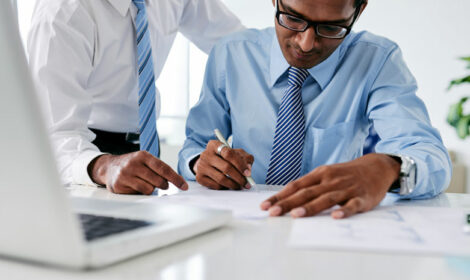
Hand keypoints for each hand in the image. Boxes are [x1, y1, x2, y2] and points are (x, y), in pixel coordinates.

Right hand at [88, 151, 187, 194]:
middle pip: (158, 180)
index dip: (176, 178)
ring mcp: (125, 174)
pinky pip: (138, 193)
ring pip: (149, 189)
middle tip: (160, 184)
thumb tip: (177, 181)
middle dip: (163, 185)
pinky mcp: (119, 185)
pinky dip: (140, 192)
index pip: (164, 168)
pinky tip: (134, 185)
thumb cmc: (133, 165)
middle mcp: (134, 163)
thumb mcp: (145, 161)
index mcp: (143, 155)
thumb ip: (159, 168)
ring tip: (144, 183)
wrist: (109, 167)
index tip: (184, 186)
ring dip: (151, 189)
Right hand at [194, 140, 253, 189]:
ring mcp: (201, 166)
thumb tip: (248, 168)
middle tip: (246, 183)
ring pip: (221, 178)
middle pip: (226, 167)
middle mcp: (205, 154)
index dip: (240, 164)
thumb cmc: (225, 157)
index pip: (228, 153)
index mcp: (214, 145)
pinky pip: (215, 186)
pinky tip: (229, 185)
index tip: (248, 173)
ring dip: (233, 184)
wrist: (208, 163)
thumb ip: (245, 158)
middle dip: (239, 177)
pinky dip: (225, 187)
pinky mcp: (199, 177)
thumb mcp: (236, 153)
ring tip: (240, 186)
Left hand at [260, 154, 400, 218]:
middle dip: (288, 203)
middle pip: (306, 193)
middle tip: (272, 213)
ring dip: (310, 207)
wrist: (376, 167)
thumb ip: (309, 186)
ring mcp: (346, 189)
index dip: (280, 196)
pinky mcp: (362, 198)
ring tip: (296, 215)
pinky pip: (352, 205)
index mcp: (320, 174)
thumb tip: (286, 198)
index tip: (265, 206)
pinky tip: (336, 217)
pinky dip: (344, 211)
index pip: (296, 186)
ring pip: (326, 199)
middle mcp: (330, 180)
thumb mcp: (326, 174)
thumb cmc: (346, 174)